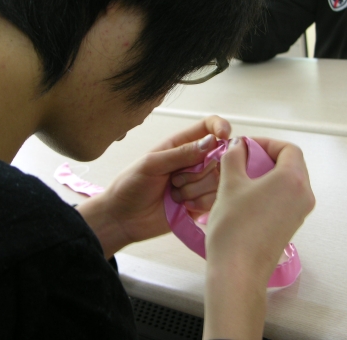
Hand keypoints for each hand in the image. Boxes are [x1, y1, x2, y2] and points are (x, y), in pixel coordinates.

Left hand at [76, 116, 230, 256]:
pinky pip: (215, 199)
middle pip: (218, 157)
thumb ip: (181, 153)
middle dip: (199, 170)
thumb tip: (212, 141)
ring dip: (195, 188)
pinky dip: (199, 202)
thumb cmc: (130, 185)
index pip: (209, 127)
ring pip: (217, 180)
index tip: (223, 136)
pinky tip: (182, 206)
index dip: (220, 127)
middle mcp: (194, 161)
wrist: (123, 219)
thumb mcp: (152, 164)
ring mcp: (199, 183)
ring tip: (175, 194)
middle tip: (175, 179)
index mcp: (181, 144)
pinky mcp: (201, 203)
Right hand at [203, 137, 314, 339]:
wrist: (238, 271)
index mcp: (292, 180)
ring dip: (267, 174)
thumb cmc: (235, 228)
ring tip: (241, 178)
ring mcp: (299, 212)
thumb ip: (234, 157)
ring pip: (288, 182)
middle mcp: (303, 195)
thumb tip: (238, 146)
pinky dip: (269, 190)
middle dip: (266, 157)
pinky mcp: (291, 225)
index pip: (288, 149)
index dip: (266, 143)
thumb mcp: (229, 184)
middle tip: (243, 159)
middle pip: (291, 164)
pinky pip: (285, 198)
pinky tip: (246, 197)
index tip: (247, 146)